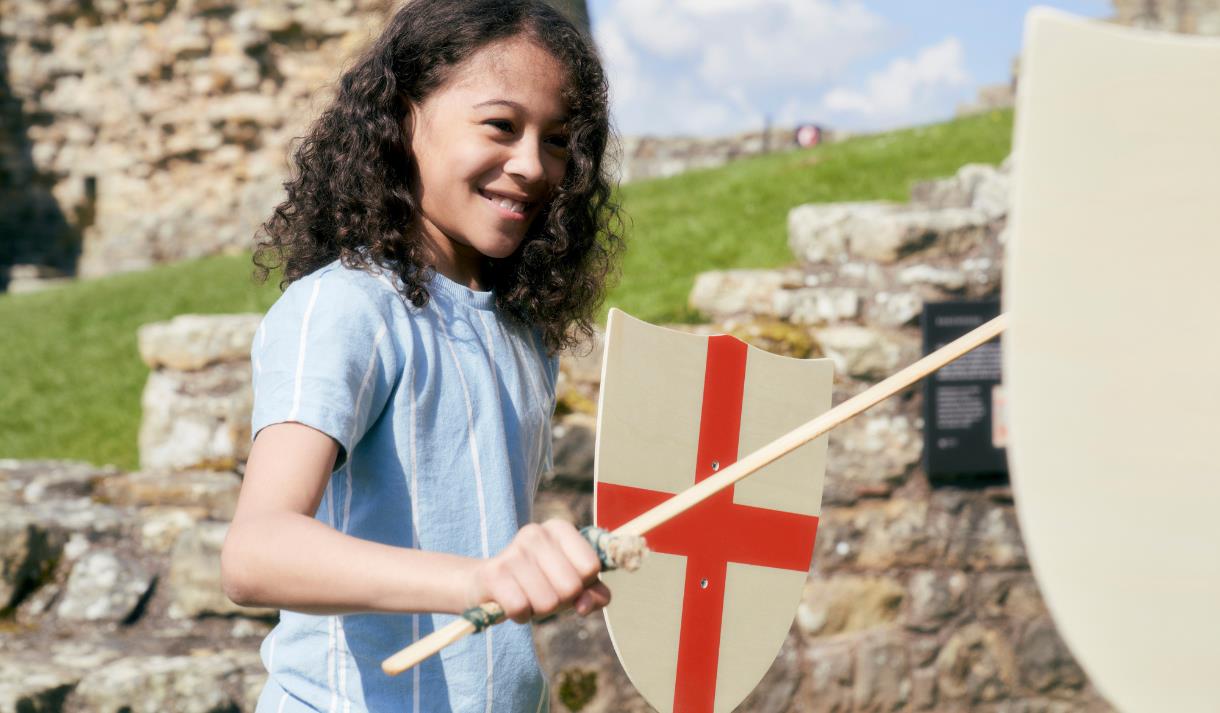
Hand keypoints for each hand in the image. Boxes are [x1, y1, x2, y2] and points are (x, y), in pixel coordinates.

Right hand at [465, 520, 611, 623]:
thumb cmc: (537, 582)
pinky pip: (521, 608)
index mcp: (559, 528)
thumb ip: (593, 593)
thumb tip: (584, 606)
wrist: (485, 583)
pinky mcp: (493, 573)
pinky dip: (520, 615)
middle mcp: (536, 532)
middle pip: (571, 587)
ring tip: (526, 596)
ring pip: (548, 602)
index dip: (582, 585)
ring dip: (538, 610)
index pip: (591, 566)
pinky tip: (512, 604)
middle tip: (543, 593)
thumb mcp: (571, 583)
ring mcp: (513, 551)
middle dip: (560, 601)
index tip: (563, 581)